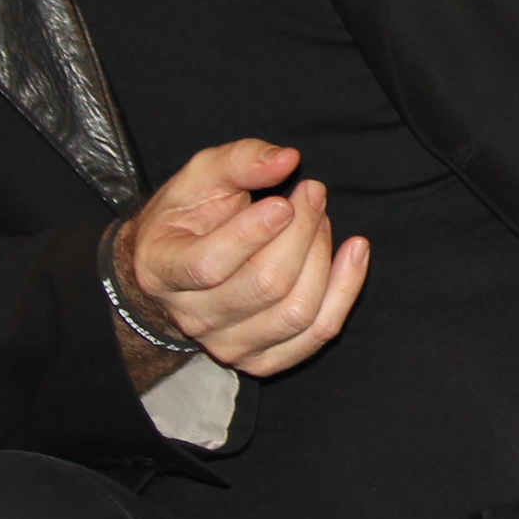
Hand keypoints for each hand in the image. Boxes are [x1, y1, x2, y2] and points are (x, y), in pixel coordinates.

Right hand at [113, 138, 369, 384]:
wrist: (179, 268)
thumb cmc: (191, 216)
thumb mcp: (201, 177)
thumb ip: (240, 161)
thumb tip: (287, 159)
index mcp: (163, 271)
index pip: (210, 266)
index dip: (252, 234)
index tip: (284, 202)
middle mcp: (192, 317)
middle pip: (266, 285)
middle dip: (303, 233)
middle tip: (313, 193)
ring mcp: (228, 345)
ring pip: (296, 311)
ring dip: (323, 257)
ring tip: (323, 219)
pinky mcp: (262, 359)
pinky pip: (317, 334)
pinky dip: (345, 291)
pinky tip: (354, 253)